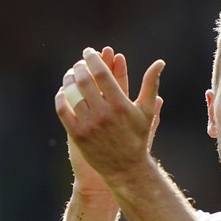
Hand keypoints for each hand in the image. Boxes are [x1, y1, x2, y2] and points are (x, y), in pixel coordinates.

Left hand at [55, 47, 164, 190]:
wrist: (126, 168)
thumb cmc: (138, 136)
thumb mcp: (146, 111)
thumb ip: (151, 84)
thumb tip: (160, 62)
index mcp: (121, 105)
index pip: (102, 73)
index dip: (93, 58)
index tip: (89, 52)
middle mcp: (104, 114)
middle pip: (84, 81)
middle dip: (79, 67)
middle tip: (79, 63)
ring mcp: (89, 125)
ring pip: (71, 94)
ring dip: (68, 80)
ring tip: (71, 75)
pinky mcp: (77, 135)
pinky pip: (63, 110)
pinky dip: (60, 98)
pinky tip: (63, 92)